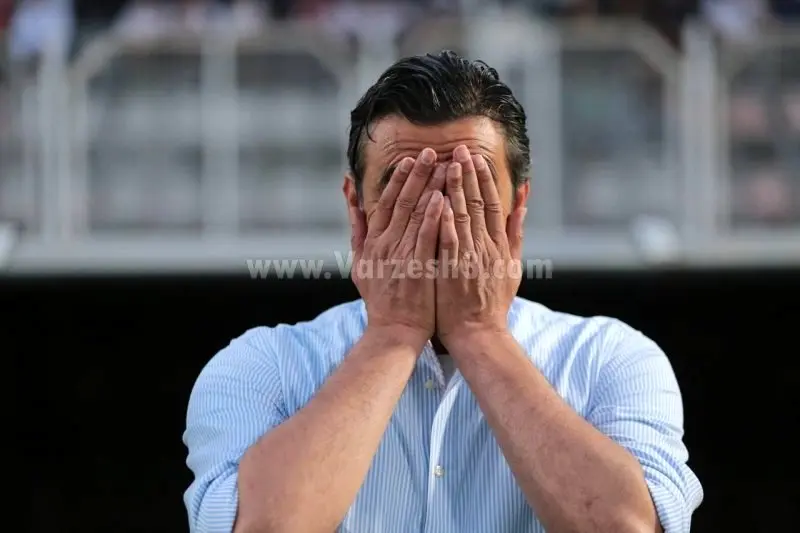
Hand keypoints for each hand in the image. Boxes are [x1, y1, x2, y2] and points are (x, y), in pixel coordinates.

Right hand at [349, 148, 445, 348]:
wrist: (393, 330)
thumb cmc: (381, 299)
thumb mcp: (360, 263)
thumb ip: (357, 230)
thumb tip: (351, 199)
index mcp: (373, 242)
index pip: (385, 203)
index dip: (397, 179)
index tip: (409, 160)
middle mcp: (385, 244)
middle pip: (401, 202)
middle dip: (415, 174)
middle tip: (429, 152)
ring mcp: (401, 255)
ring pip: (415, 214)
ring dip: (429, 187)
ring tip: (442, 166)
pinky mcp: (417, 267)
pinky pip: (426, 235)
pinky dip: (432, 215)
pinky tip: (442, 197)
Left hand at [435, 145, 526, 347]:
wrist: (479, 333)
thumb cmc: (493, 302)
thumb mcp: (513, 266)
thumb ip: (516, 233)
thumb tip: (521, 202)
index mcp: (499, 244)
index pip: (491, 203)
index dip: (483, 179)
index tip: (475, 158)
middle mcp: (486, 247)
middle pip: (477, 203)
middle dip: (467, 174)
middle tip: (458, 149)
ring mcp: (469, 257)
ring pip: (461, 216)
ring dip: (453, 188)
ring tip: (444, 164)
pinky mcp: (453, 270)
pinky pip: (448, 240)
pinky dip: (443, 219)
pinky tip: (436, 200)